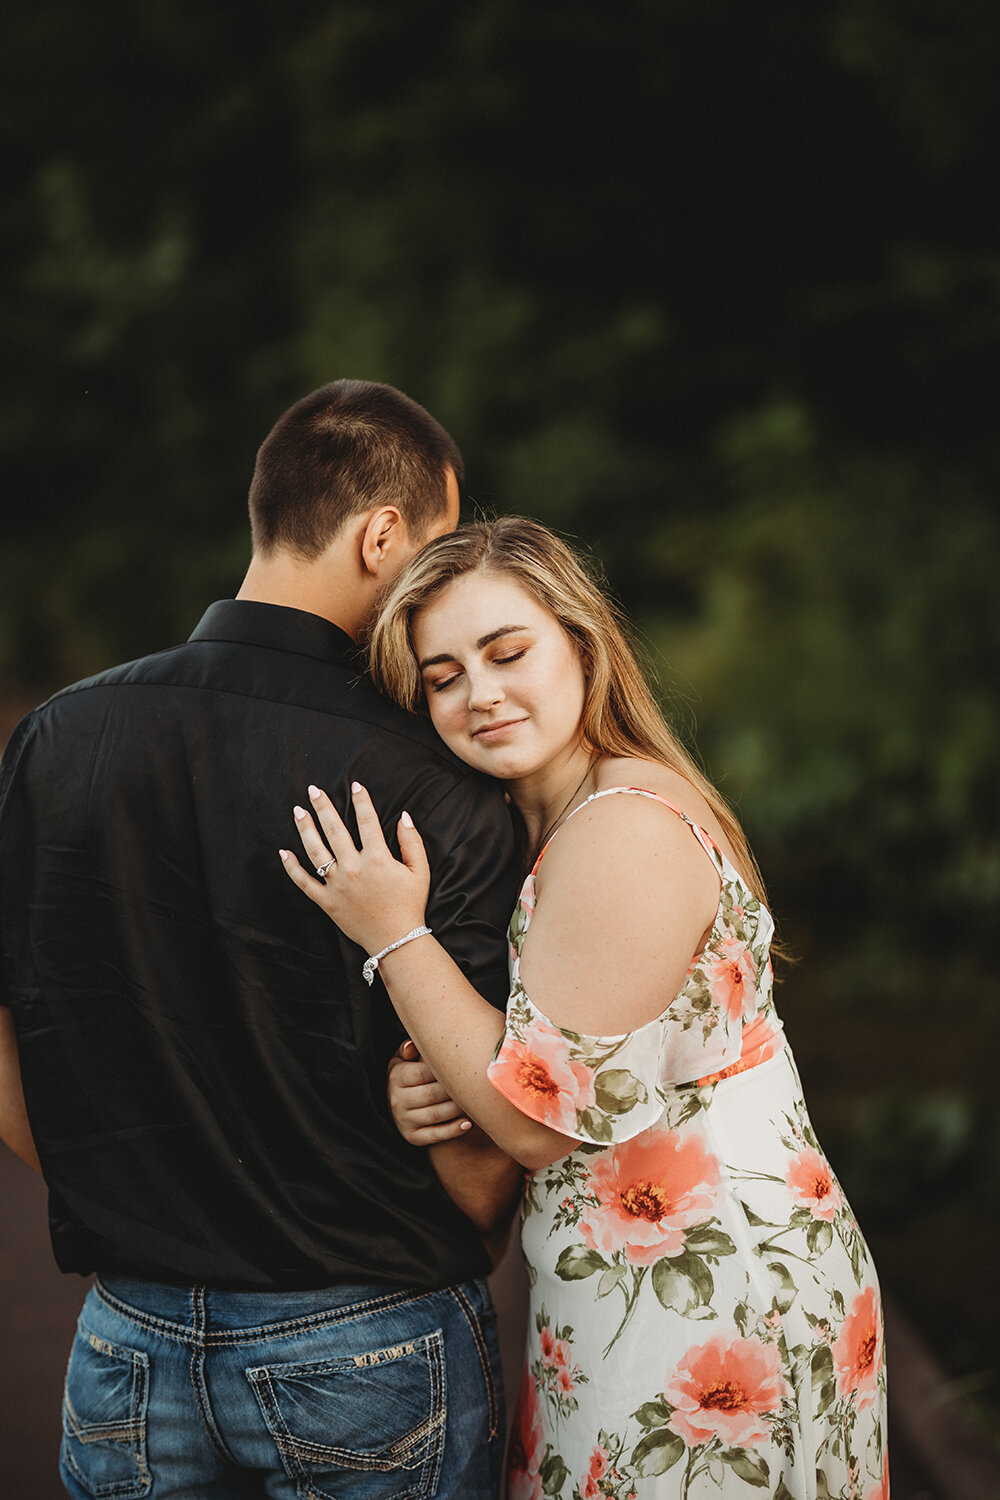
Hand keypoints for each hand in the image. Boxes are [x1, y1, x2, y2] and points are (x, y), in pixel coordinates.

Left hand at [280, 782, 429, 955]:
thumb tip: (404, 816)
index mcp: (377, 858)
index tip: (355, 785)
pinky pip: (304, 883)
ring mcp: (337, 885)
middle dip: (322, 806)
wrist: (397, 940)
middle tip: (313, 790)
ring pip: (315, 851)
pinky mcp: (326, 902)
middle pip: (334, 829)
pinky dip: (292, 868)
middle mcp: (353, 868)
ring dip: (305, 829)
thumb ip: (412, 842)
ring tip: (298, 811)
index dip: (361, 800)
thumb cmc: (410, 905)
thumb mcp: (420, 871)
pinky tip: (284, 852)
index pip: (367, 821)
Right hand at [387, 1040, 472, 1146]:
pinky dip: (453, 1130)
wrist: (396, 1103)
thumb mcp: (403, 1059)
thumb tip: (411, 1046)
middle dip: (453, 1090)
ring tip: (473, 1101)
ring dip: (457, 1109)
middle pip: (431, 1094)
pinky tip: (467, 1123)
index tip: (462, 1066)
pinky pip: (435, 1135)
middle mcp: (397, 1100)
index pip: (422, 1073)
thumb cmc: (408, 1074)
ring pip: (435, 1115)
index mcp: (396, 1077)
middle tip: (473, 1084)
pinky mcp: (413, 1137)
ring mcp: (404, 1120)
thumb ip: (408, 1050)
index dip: (443, 1070)